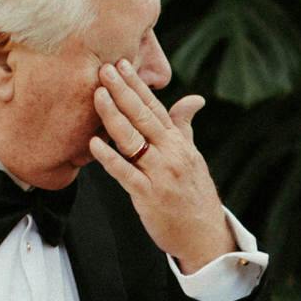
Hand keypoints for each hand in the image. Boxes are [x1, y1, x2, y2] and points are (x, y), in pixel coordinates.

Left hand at [87, 59, 234, 272]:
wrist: (205, 236)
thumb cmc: (195, 196)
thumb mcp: (192, 157)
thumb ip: (184, 127)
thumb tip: (193, 100)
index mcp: (179, 143)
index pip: (156, 107)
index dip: (137, 85)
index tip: (122, 64)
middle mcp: (171, 154)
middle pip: (143, 117)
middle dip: (123, 91)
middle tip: (104, 69)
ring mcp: (160, 174)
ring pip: (133, 140)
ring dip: (114, 116)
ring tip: (97, 96)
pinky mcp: (149, 196)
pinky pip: (126, 173)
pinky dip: (110, 158)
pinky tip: (94, 143)